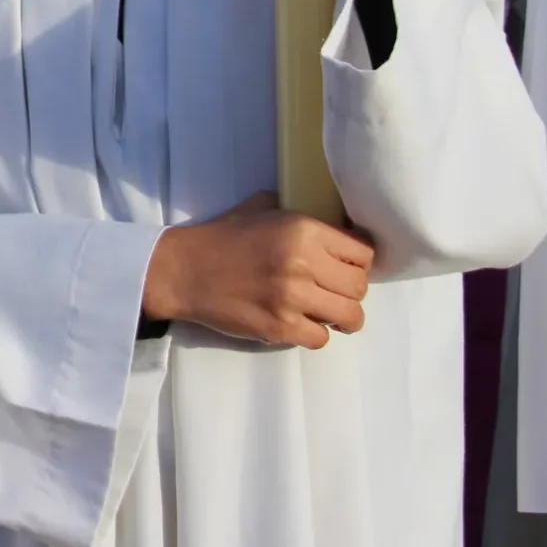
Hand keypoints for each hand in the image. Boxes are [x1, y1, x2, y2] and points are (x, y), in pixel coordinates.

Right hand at [142, 192, 375, 350]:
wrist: (183, 271)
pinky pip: (321, 339)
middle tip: (334, 290)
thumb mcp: (260, 207)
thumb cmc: (222, 236)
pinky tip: (302, 323)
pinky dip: (316, 333)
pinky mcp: (279, 327)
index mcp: (303, 230)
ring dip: (342, 317)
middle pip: (360, 286)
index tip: (346, 265)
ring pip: (350, 317)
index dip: (359, 260)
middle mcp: (303, 264)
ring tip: (328, 313)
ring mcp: (292, 299)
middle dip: (351, 290)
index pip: (364, 251)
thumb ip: (297, 211)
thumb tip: (331, 219)